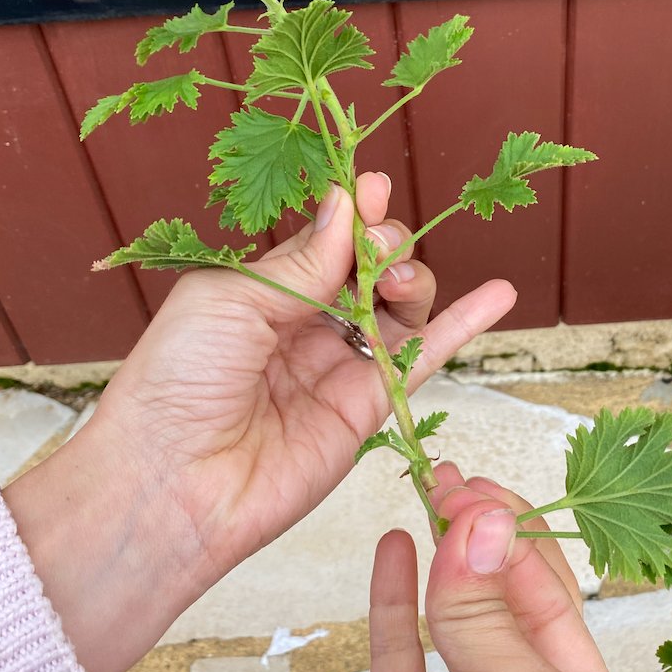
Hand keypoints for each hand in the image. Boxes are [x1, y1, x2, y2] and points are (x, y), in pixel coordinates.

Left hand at [4, 175, 514, 671]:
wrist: (171, 483)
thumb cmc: (176, 381)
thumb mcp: (231, 299)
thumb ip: (302, 260)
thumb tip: (347, 206)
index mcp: (262, 292)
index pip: (324, 241)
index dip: (351, 214)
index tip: (370, 188)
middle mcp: (303, 325)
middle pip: (368, 270)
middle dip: (383, 244)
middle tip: (379, 247)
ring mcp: (337, 366)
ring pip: (399, 309)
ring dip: (414, 279)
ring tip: (403, 279)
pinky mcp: (367, 409)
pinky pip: (423, 359)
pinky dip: (464, 325)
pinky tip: (499, 294)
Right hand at [312, 466, 638, 671]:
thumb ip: (494, 617)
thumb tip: (478, 521)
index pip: (551, 591)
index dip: (513, 530)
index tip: (473, 484)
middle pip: (500, 595)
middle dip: (479, 531)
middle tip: (447, 476)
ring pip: (447, 614)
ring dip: (438, 552)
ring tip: (424, 494)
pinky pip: (394, 653)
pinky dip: (392, 596)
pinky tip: (393, 548)